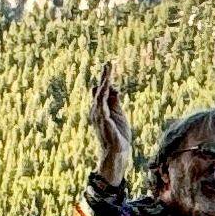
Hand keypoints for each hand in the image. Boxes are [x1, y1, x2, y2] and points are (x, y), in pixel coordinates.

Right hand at [89, 62, 131, 184]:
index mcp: (101, 110)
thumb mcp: (118, 115)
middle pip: (99, 90)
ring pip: (100, 92)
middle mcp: (96, 110)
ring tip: (108, 66)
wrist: (116, 152)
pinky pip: (101, 101)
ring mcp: (97, 114)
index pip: (101, 92)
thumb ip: (115, 102)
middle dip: (104, 76)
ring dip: (104, 79)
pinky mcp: (102, 117)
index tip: (116, 80)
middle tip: (108, 63)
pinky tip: (107, 82)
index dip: (109, 85)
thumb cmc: (118, 136)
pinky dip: (104, 90)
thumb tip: (115, 89)